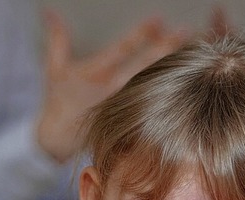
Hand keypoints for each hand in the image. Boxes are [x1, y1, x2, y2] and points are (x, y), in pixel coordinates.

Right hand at [37, 11, 183, 162]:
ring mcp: (126, 105)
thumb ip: (57, 40)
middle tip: (186, 31)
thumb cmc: (59, 103)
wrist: (58, 141)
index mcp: (97, 74)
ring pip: (154, 83)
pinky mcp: (133, 119)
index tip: (159, 20)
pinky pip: (156, 101)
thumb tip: (50, 11)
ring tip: (194, 51)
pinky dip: (173, 89)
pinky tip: (189, 78)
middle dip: (166, 47)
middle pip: (146, 66)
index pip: (123, 50)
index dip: (141, 35)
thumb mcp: (55, 70)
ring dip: (174, 67)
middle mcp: (115, 89)